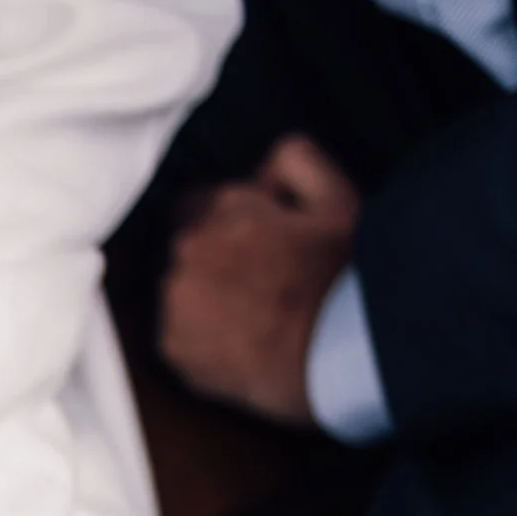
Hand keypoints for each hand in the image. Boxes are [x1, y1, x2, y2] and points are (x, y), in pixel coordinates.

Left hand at [159, 134, 359, 424]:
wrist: (342, 355)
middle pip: (186, 248)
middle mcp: (187, 249)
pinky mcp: (172, 348)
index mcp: (222, 208)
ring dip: (203, 300)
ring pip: (178, 292)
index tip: (253, 247)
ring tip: (252, 319)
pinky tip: (240, 347)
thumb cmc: (344, 277)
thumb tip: (262, 169)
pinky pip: (176, 336)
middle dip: (215, 260)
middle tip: (260, 286)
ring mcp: (174, 300)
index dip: (226, 224)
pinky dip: (200, 341)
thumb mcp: (337, 197)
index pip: (196, 204)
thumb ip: (293, 160)